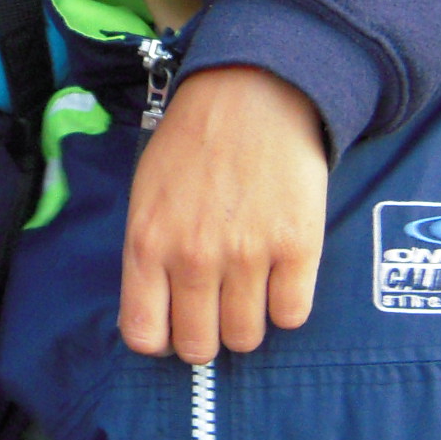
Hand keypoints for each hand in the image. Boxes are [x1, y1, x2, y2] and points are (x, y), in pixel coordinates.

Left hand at [121, 65, 328, 361]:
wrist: (253, 92)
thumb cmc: (194, 141)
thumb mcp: (147, 194)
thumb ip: (148, 253)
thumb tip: (157, 312)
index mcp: (147, 242)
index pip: (143, 334)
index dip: (160, 339)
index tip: (173, 326)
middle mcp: (193, 256)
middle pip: (199, 347)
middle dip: (206, 337)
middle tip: (215, 311)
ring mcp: (247, 255)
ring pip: (246, 338)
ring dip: (247, 322)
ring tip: (249, 289)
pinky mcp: (297, 247)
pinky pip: (291, 315)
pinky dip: (286, 306)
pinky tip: (280, 276)